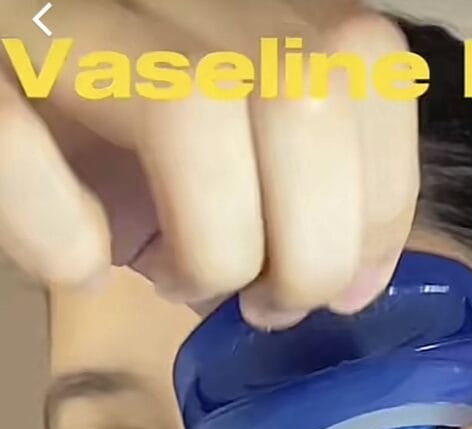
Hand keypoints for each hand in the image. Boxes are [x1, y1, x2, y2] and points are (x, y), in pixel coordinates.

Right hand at [0, 0, 416, 321]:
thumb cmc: (85, 118)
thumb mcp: (202, 130)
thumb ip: (282, 171)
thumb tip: (348, 272)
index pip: (367, 61)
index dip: (382, 194)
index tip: (349, 283)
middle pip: (308, 90)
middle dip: (313, 245)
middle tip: (264, 303)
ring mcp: (59, 5)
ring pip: (197, 105)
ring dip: (211, 244)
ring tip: (180, 282)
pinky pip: (21, 143)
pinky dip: (62, 236)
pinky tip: (78, 264)